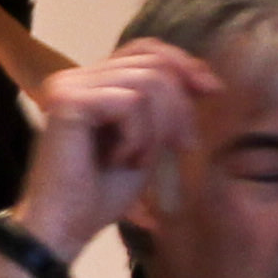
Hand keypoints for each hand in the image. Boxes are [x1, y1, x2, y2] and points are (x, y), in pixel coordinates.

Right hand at [15, 40, 217, 251]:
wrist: (65, 228)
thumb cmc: (101, 194)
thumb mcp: (148, 142)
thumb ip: (166, 107)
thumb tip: (204, 78)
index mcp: (92, 82)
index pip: (144, 49)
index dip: (182, 63)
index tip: (212, 90)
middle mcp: (76, 77)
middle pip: (152, 64)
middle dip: (179, 107)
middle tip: (181, 147)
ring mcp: (68, 85)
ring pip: (145, 82)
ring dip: (157, 128)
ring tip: (139, 160)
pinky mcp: (68, 100)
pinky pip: (129, 102)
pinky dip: (138, 137)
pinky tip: (119, 161)